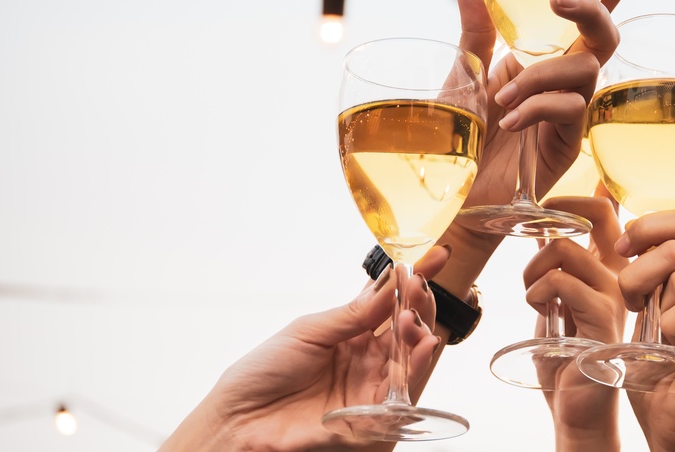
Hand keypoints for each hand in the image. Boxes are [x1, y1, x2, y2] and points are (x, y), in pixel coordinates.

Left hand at [161, 246, 450, 451]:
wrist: (237, 418)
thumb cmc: (263, 372)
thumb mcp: (308, 331)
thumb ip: (353, 313)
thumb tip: (391, 283)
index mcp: (353, 333)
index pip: (392, 301)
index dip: (415, 279)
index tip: (437, 256)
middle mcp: (368, 358)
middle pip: (408, 328)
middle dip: (419, 305)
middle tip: (419, 286)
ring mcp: (371, 385)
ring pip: (411, 358)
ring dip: (419, 333)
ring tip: (413, 316)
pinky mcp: (371, 415)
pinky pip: (403, 393)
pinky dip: (417, 367)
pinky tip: (422, 346)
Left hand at [452, 0, 637, 209]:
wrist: (454, 195)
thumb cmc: (459, 137)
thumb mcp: (462, 75)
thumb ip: (474, 32)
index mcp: (538, 57)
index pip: (582, 18)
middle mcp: (560, 80)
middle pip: (603, 36)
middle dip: (592, 10)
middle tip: (559, 1)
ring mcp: (568, 112)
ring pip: (585, 71)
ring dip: (541, 75)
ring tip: (501, 97)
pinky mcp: (568, 144)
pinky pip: (571, 109)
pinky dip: (539, 107)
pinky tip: (511, 121)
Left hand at [523, 197, 627, 450]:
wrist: (576, 406)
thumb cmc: (565, 356)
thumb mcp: (557, 301)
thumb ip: (558, 267)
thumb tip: (545, 229)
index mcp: (612, 268)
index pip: (607, 211)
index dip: (576, 199)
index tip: (548, 210)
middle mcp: (622, 275)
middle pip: (596, 216)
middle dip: (552, 226)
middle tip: (533, 259)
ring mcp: (618, 294)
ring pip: (568, 249)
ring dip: (535, 269)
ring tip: (534, 295)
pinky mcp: (604, 317)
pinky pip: (562, 282)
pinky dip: (537, 290)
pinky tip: (540, 309)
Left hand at [614, 211, 674, 451]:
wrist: (670, 421)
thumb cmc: (655, 362)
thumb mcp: (647, 303)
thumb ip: (647, 266)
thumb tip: (622, 225)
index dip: (648, 226)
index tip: (622, 248)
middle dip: (637, 274)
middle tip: (631, 304)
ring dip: (653, 307)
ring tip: (656, 333)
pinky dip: (668, 328)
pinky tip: (671, 347)